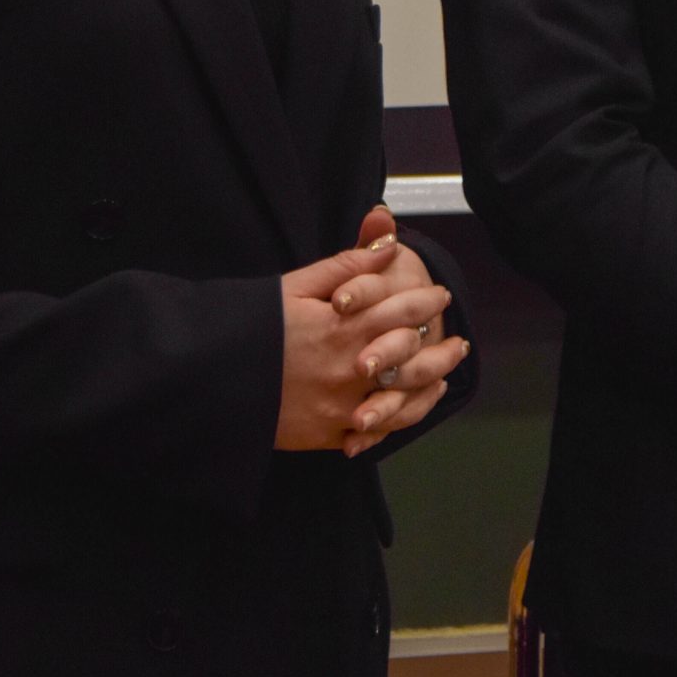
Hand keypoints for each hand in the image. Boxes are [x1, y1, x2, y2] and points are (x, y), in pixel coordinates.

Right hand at [273, 210, 464, 453]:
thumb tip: (390, 242)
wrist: (215, 379)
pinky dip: (402, 418)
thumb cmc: (256, 325)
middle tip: (460, 342)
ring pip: (404, 397)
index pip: (402, 310)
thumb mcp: (297, 285)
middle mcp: (351, 367)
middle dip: (441, 348)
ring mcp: (343, 405)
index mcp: (345, 327)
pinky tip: (412, 407)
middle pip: (413, 357)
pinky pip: (378, 430)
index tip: (442, 296)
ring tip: (446, 375)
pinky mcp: (330, 433)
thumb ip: (349, 265)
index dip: (427, 302)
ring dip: (431, 384)